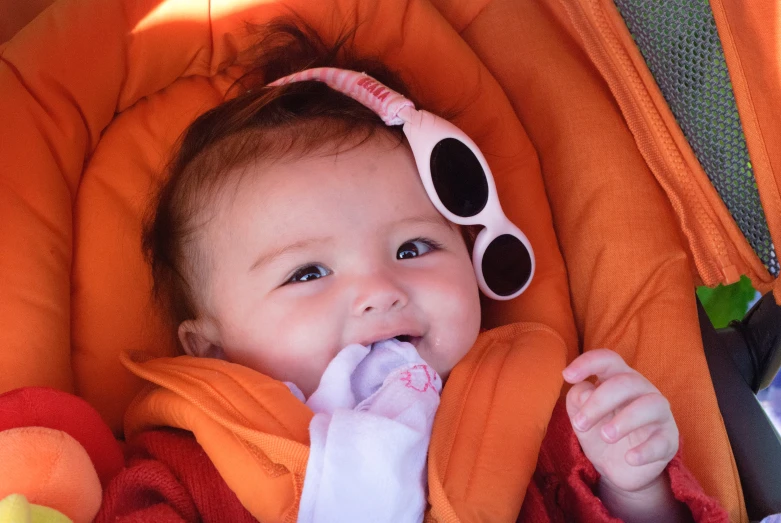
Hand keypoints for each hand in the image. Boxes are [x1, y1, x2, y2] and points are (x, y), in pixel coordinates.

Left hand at [562, 349, 678, 493]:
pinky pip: (662, 441)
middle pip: (625, 382)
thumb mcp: (581, 414)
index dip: (588, 362)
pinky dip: (646, 450)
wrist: (619, 467)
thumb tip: (584, 393)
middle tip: (580, 424)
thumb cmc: (600, 428)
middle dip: (599, 401)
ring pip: (651, 405)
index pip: (608, 359)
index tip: (566, 376)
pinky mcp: (668, 440)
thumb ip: (578, 399)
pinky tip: (629, 458)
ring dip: (626, 420)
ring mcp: (659, 414)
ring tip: (605, 436)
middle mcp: (642, 390)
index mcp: (618, 378)